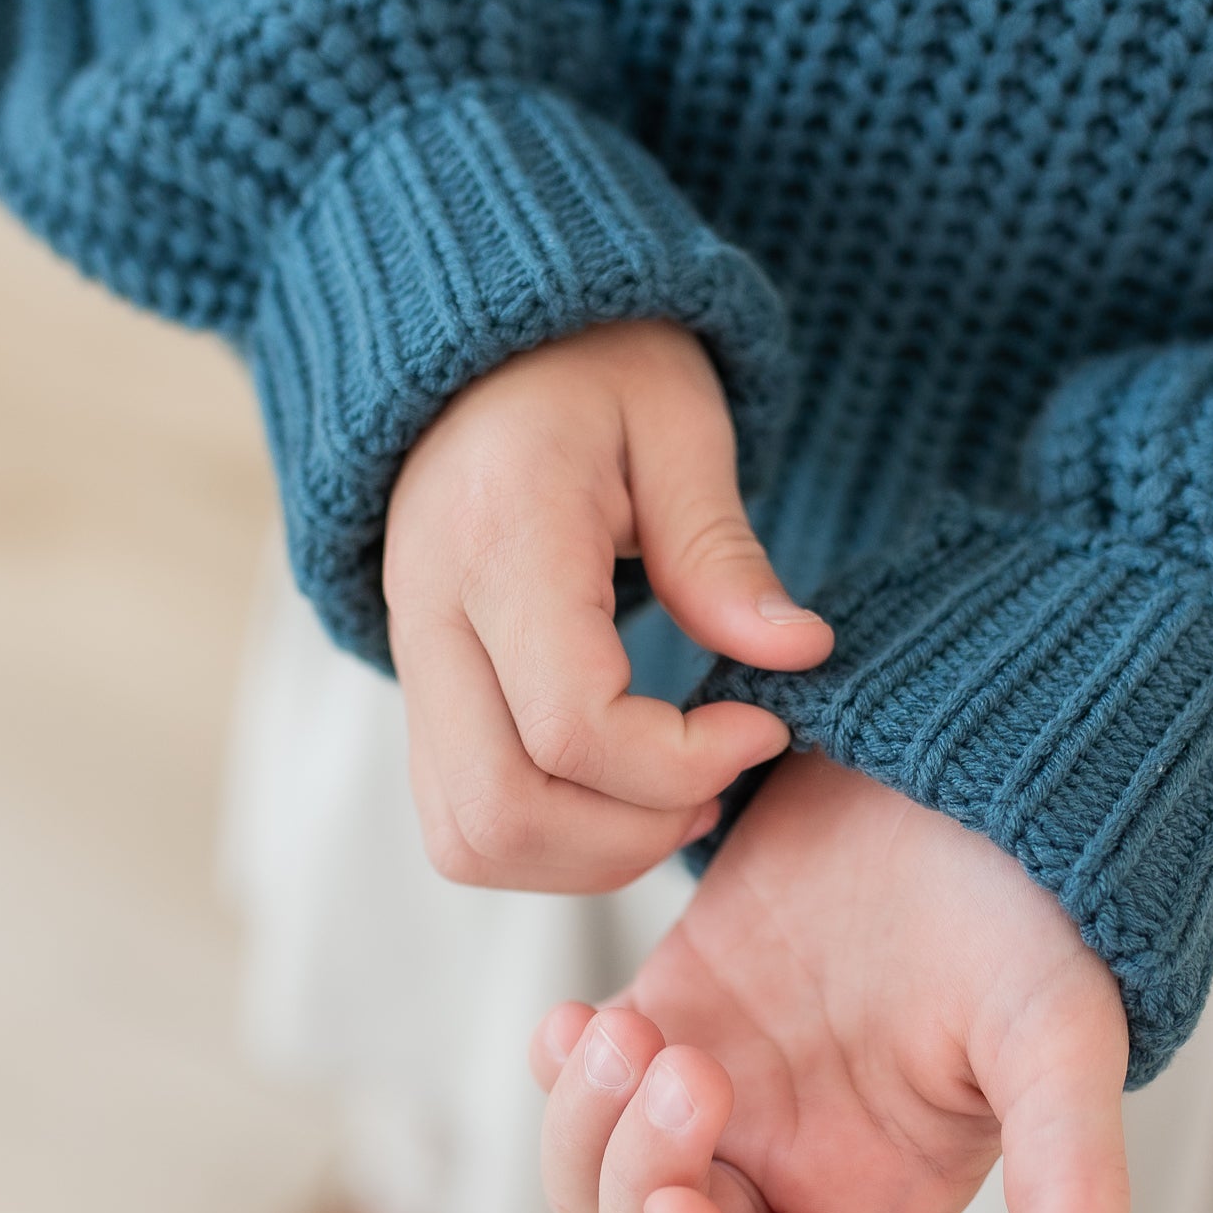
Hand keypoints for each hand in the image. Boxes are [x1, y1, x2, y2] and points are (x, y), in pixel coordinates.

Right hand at [384, 320, 831, 890]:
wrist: (481, 358)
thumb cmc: (592, 371)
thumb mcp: (679, 422)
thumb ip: (723, 548)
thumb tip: (798, 654)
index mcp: (500, 538)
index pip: (568, 722)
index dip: (680, 760)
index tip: (763, 723)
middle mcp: (431, 616)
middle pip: (502, 810)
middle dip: (634, 831)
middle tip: (723, 777)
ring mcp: (413, 667)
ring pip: (469, 838)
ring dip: (590, 854)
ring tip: (682, 792)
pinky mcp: (419, 699)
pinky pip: (462, 822)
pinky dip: (552, 842)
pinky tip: (629, 791)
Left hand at [529, 750, 1134, 1212]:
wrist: (968, 778)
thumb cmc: (1029, 911)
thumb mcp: (1057, 1043)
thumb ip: (1070, 1187)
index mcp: (873, 1206)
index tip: (681, 1210)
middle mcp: (788, 1166)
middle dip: (641, 1177)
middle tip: (686, 1064)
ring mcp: (721, 1089)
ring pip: (597, 1178)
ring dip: (586, 1125)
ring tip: (627, 1026)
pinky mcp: (675, 1005)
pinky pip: (578, 1082)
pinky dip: (558, 1067)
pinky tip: (577, 1018)